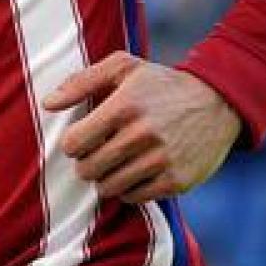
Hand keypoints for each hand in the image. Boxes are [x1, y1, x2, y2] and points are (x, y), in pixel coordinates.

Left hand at [43, 55, 241, 203]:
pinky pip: (134, 198)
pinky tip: (136, 172)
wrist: (218, 102)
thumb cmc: (161, 83)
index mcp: (124, 106)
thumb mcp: (124, 67)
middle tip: (98, 153)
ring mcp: (161, 160)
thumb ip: (81, 82)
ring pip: (109, 187)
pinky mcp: (177, 181)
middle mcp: (142, 134)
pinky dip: (129, 189)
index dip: (73, 144)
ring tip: (116, 163)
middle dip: (87, 163)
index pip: (74, 144)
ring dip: (106, 178)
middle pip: (88, 169)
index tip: (83, 139)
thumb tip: (47, 104)